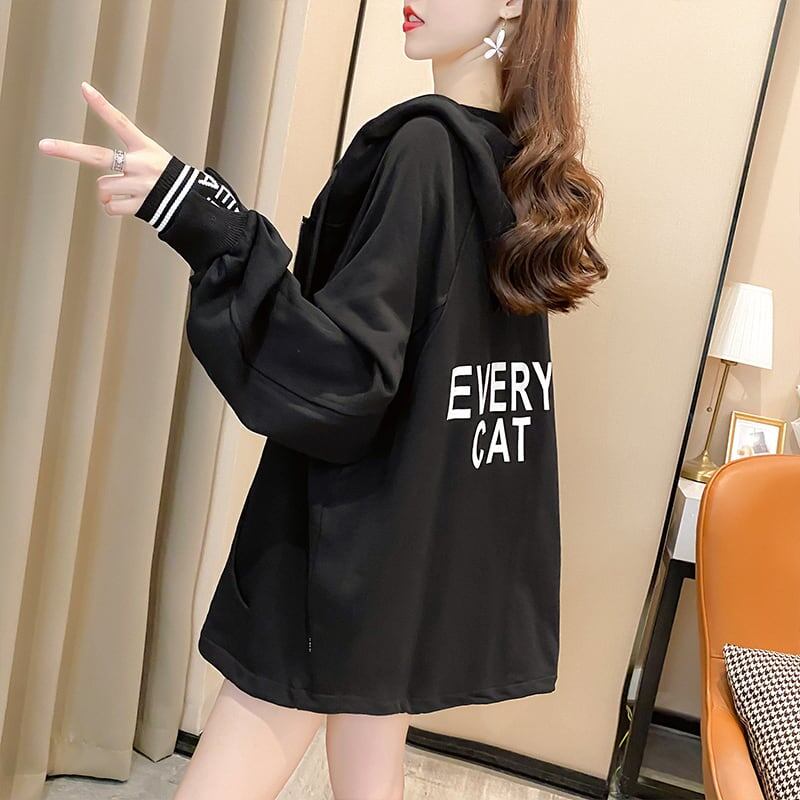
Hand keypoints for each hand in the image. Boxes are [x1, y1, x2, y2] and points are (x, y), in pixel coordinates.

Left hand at [38, 81, 171, 217]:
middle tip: (44, 146)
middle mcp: (141, 165)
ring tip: (127, 191)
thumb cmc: (166, 178)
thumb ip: (125, 167)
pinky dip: (113, 207)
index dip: (102, 106)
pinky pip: (111, 207)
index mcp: (145, 148)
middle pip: (99, 156)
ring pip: (104, 186)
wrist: (189, 202)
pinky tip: (128, 204)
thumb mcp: (153, 159)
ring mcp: (140, 185)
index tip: (83, 88)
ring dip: (110, 191)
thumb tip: (102, 189)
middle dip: (70, 151)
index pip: (121, 122)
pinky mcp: (140, 205)